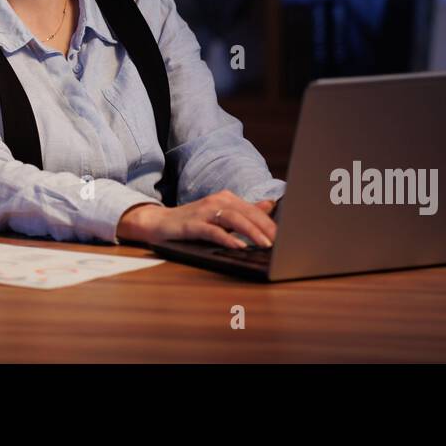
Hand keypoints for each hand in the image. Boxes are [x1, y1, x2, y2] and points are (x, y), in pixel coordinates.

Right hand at [117, 190, 277, 248]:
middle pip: (247, 212)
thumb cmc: (193, 222)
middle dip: (266, 228)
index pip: (254, 210)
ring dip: (252, 232)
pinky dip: (227, 238)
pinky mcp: (192, 224)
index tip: (286, 238)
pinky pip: (213, 231)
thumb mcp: (221, 216)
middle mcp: (217, 200)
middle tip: (281, 244)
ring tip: (266, 245)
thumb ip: (245, 211)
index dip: (271, 223)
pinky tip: (238, 246)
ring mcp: (204, 211)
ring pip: (233, 219)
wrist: (159, 223)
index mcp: (227, 198)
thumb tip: (270, 205)